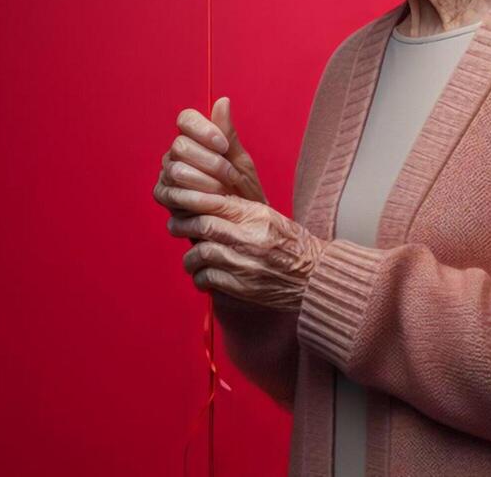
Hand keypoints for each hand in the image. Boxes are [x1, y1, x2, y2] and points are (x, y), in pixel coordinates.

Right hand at [153, 98, 269, 242]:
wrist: (243, 225)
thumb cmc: (243, 192)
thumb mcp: (240, 161)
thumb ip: (228, 134)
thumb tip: (223, 101)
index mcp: (194, 139)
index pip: (186, 119)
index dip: (202, 130)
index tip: (223, 146)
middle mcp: (175, 155)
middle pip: (180, 146)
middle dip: (210, 162)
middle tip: (230, 176)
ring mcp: (166, 177)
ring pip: (175, 170)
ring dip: (205, 182)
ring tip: (224, 192)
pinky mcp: (164, 199)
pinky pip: (171, 194)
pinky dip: (195, 199)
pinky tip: (212, 204)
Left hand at [165, 189, 329, 311]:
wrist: (315, 278)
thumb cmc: (294, 245)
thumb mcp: (272, 218)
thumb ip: (243, 211)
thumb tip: (210, 204)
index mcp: (258, 217)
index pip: (215, 203)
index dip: (192, 202)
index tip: (182, 203)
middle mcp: (249, 239)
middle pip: (202, 226)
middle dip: (182, 225)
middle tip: (175, 226)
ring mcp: (244, 265)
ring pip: (200, 255)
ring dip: (190, 257)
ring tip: (192, 258)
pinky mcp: (241, 288)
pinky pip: (207, 280)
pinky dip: (200, 278)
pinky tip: (205, 276)